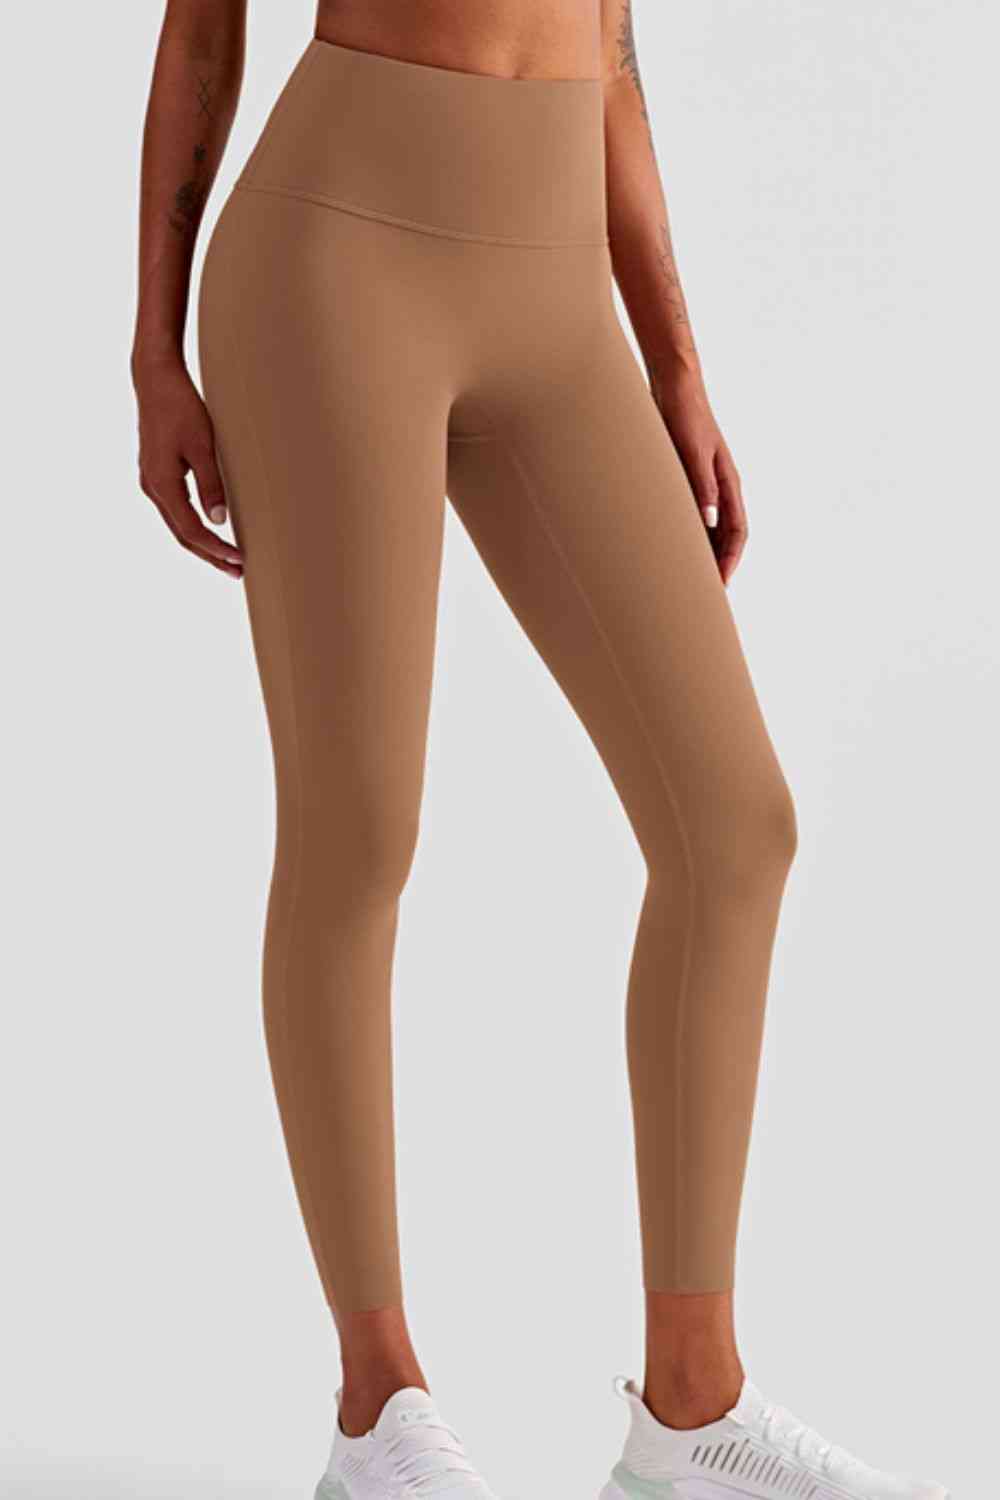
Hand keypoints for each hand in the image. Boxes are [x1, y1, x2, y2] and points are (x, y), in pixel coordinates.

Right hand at [133, 357, 242, 578]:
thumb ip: (211, 484)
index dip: (216, 548)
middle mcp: (152, 487)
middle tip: (238, 572)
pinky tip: (210, 531)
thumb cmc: (181, 407)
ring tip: (228, 559)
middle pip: (183, 534)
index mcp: (162, 484)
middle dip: (211, 555)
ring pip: (178, 524)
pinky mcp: (157, 474)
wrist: (155, 379)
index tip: (240, 560)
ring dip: (203, 544)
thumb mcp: (202, 445)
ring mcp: (152, 481)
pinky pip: (176, 510)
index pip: (191, 530)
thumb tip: (219, 521)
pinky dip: (194, 526)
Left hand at [652, 371, 747, 584]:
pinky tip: (667, 546)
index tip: (720, 584)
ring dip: (700, 551)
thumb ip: (702, 485)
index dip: (730, 560)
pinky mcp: (683, 479)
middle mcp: (718, 488)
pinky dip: (683, 533)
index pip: (737, 532)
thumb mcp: (694, 452)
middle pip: (723, 536)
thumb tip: (709, 521)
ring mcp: (702, 484)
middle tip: (702, 592)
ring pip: (706, 527)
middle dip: (716, 564)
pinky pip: (687, 514)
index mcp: (728, 483)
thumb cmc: (686, 415)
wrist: (673, 386)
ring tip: (685, 576)